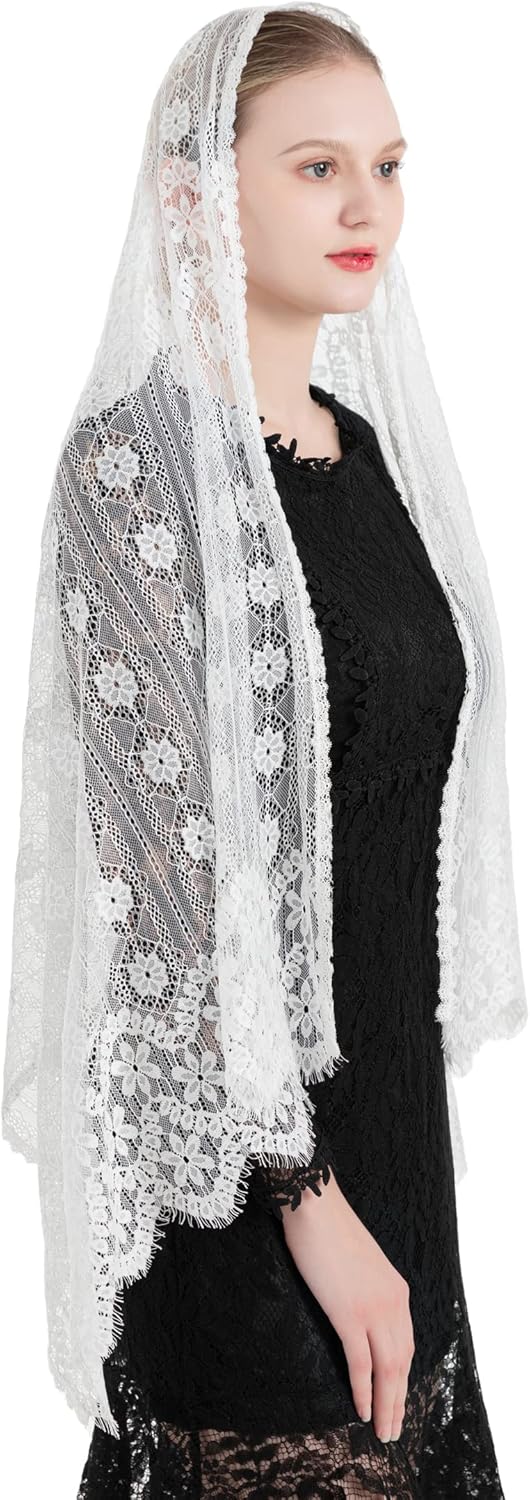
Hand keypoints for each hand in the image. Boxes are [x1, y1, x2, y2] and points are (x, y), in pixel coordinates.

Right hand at [280, 1170, 414, 1442]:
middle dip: (399, 1401)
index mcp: (398, 1291)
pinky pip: (361, 1363)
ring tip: (382, 1431)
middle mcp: (394, 1303)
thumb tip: (359, 1317)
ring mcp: (373, 1310)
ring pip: (387, 1370)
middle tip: (393, 1430)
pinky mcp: (349, 1314)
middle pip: (403, 1363)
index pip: (407, 1344)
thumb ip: (368, 1292)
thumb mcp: (361, 1266)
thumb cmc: (330, 1231)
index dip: (403, 1377)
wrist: (316, 1206)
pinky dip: (364, 1390)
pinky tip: (362, 1410)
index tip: (398, 1400)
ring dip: (386, 1405)